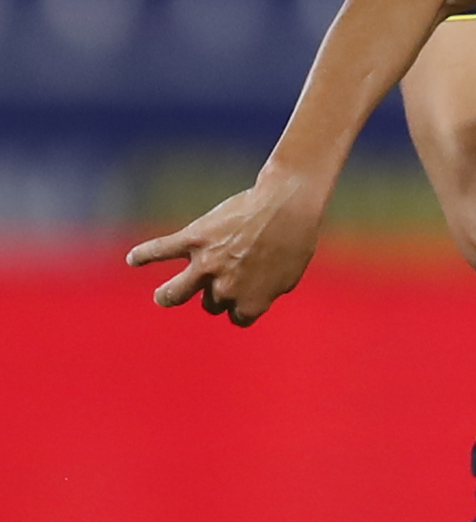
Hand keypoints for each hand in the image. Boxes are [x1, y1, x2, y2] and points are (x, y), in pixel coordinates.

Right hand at [125, 180, 322, 326]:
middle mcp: (225, 288)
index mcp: (251, 302)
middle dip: (215, 295)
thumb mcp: (290, 275)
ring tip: (164, 296)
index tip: (247, 292)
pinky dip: (143, 255)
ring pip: (173, 294)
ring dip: (168, 296)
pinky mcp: (193, 239)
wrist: (288, 204)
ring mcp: (206, 264)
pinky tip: (133, 259)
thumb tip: (253, 298)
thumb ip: (267, 292)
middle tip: (221, 279)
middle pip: (209, 305)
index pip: (237, 317)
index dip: (242, 305)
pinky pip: (159, 250)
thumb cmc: (296, 238)